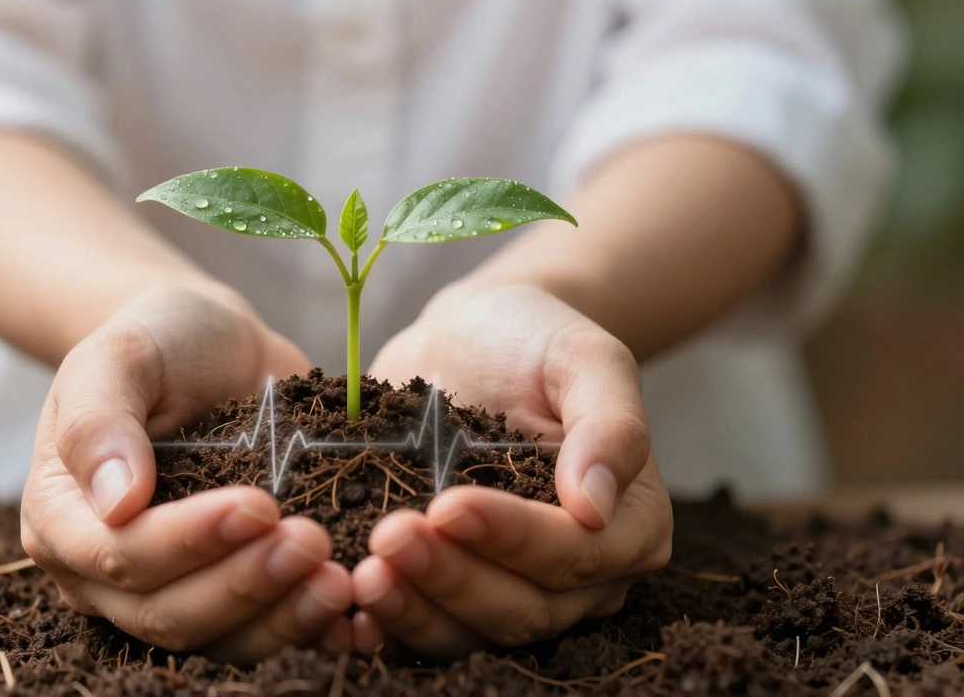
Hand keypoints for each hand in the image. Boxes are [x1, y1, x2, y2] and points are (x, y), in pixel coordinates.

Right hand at [21, 287, 352, 662]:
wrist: (215, 344)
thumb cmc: (158, 342)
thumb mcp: (120, 354)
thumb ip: (100, 421)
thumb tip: (117, 503)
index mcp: (64, 518)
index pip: (118, 554)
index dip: (187, 541)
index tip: (256, 505)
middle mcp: (109, 573)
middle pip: (170, 613)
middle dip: (245, 585)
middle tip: (312, 543)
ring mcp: (175, 588)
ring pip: (221, 638)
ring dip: (284, 619)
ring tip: (343, 580)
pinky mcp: (235, 592)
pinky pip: (267, 633)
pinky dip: (313, 630)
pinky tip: (358, 618)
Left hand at [352, 283, 671, 658]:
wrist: (469, 339)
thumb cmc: (535, 339)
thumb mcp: (583, 356)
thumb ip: (610, 424)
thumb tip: (597, 506)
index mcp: (626, 527)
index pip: (573, 555)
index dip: (512, 538)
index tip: (449, 505)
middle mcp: (575, 578)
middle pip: (519, 609)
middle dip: (451, 579)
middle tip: (389, 537)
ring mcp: (507, 588)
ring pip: (467, 632)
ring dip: (413, 610)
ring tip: (362, 575)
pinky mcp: (447, 588)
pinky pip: (419, 627)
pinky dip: (383, 626)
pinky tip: (344, 613)